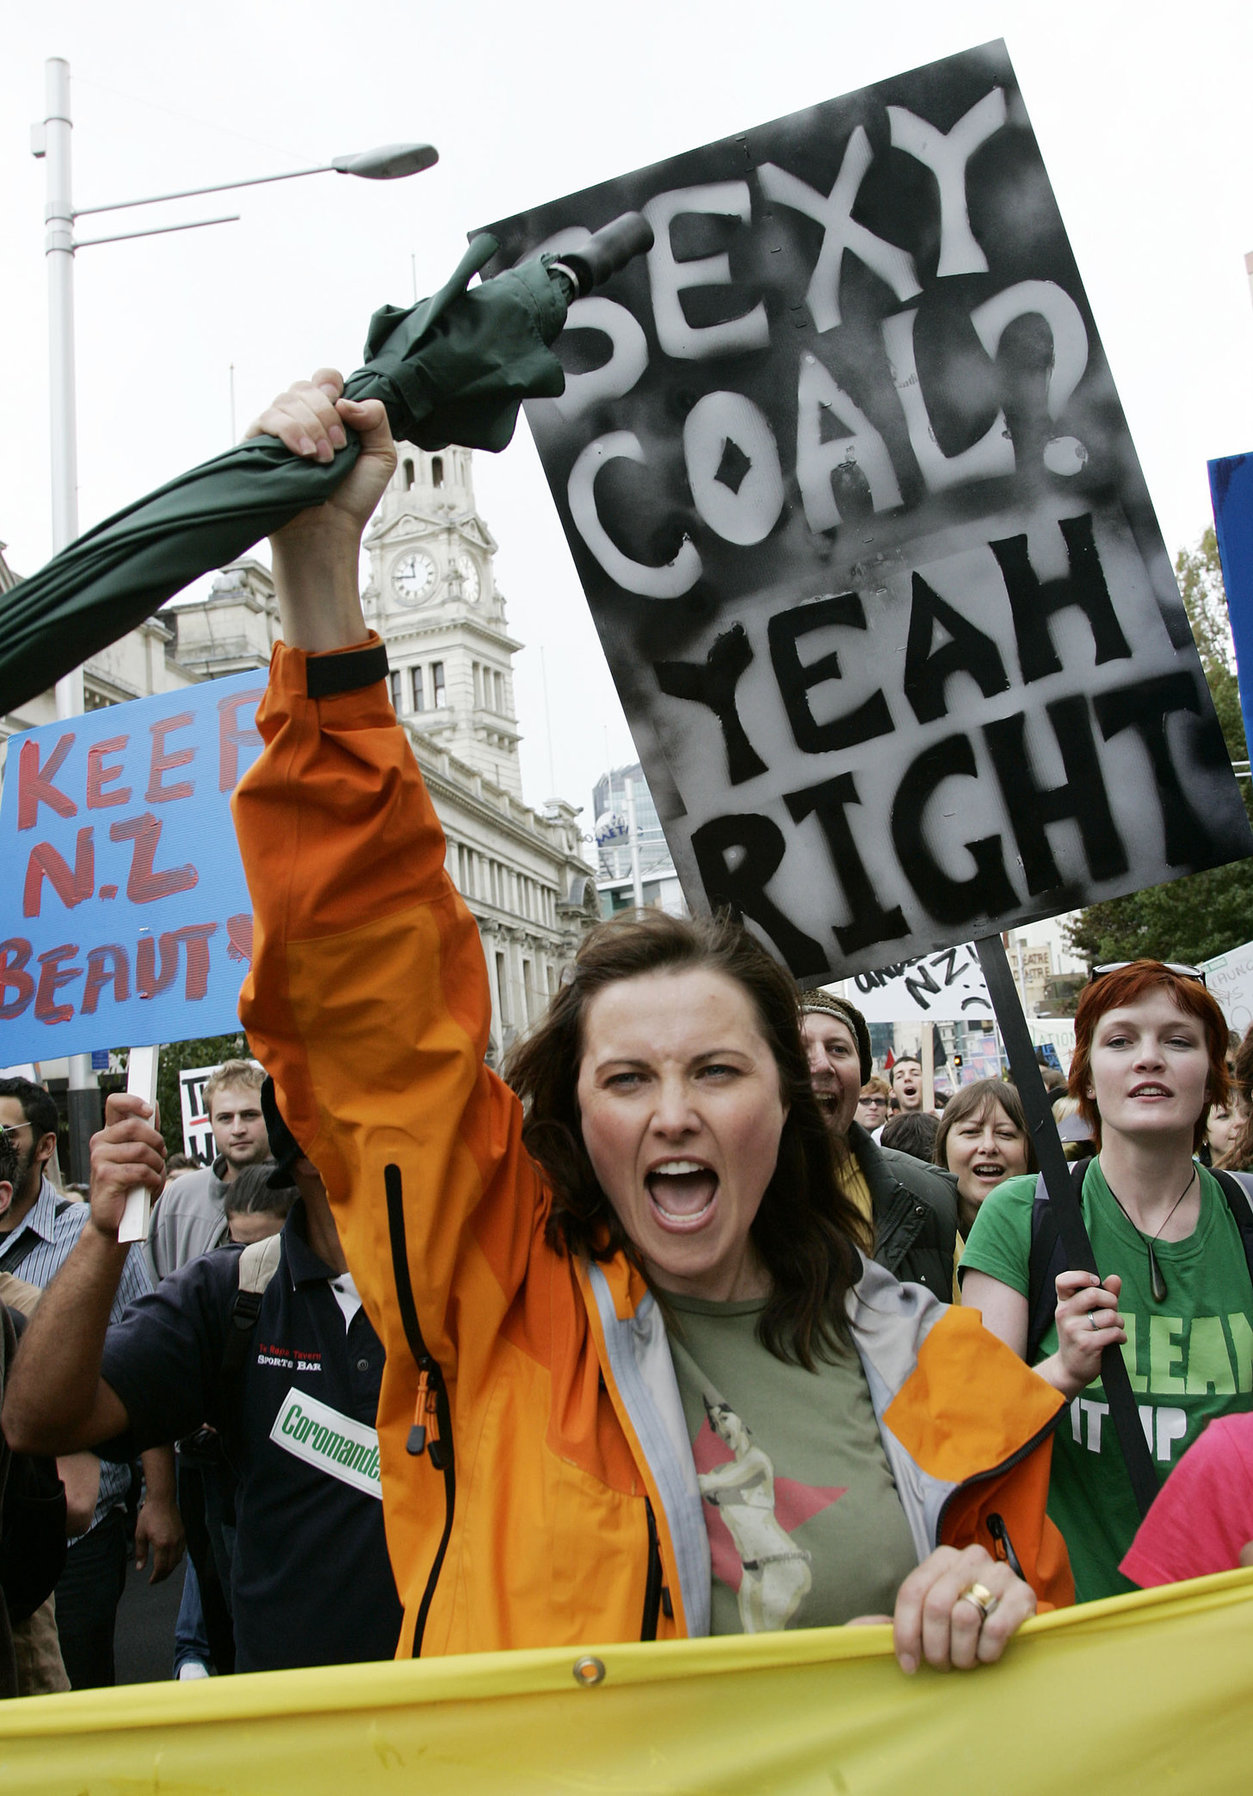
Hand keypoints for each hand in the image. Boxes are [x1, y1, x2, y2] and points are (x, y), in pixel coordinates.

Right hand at [88, 1093, 166, 1241]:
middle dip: (156, 1142)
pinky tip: (149, 1186)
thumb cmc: (130, 1186)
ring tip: (154, 1176)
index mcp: (108, 1134)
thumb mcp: (140, 1156)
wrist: (116, 1221)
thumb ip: (146, 1132)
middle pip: (135, 1127)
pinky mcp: (105, 1176)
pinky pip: (140, 1170)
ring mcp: (99, 1159)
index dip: (133, 1101)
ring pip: (141, 1150)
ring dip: (157, 1165)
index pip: (115, 1103)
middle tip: (160, 1156)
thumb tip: (153, 1105)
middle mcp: (100, 1143)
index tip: (149, 1110)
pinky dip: (153, 1180)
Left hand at [134, 1494, 184, 1583]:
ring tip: (162, 1571)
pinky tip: (169, 1558)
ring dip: (170, 1568)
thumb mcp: (140, 1534)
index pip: (161, 1567)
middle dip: (163, 1575)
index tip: (151, 1581)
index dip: (156, 1577)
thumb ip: (141, 1553)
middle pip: (171, 1566)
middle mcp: (173, 1543)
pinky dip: (176, 1558)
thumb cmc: (149, 1514)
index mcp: (162, 1544)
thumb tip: (141, 1568)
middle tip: (156, 1579)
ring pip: (178, 1560)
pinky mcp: (183, 1533)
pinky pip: (182, 1551)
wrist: (162, 1499)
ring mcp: (180, 1538)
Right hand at [246, 368, 396, 549]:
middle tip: (338, 449)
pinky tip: (304, 453)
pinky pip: (267, 419)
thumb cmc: (352, 499)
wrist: (327, 531)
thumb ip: (377, 418)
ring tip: (323, 459)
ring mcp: (278, 432)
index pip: (324, 379)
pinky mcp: (257, 445)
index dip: (333, 387)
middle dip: (326, 415)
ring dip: (311, 426)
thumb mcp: (381, 456)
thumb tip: (346, 400)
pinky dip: (289, 431)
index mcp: (328, 416)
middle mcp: (300, 419)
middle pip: (305, 387)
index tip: (345, 414)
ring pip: (286, 400)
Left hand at [889, 1544, 1035, 1673]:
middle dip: (934, 1647)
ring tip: (965, 1660)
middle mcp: (970, 1558)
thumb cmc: (969, 1614)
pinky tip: (986, 1654)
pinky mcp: (1024, 1595)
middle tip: (941, 1665)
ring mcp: (999, 1573)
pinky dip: (986, 1652)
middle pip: (935, 1606)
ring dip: (961, 1653)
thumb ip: (908, 1615)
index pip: (912, 1591)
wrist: (1018, 1612)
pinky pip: (995, 1630)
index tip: (908, 1664)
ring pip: (963, 1618)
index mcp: (942, 1557)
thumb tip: (868, 1630)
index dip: (905, 1632)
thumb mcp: (937, 1605)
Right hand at [1051, 1269, 1124, 1394]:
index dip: (1081, 1276)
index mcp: (1063, 1303)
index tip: (1095, 1282)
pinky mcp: (1086, 1344)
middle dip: (1112, 1301)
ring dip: (1119, 1322)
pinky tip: (1117, 1340)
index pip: (1063, 1280)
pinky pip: (1113, 1332)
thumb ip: (1103, 1294)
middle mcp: (1064, 1314)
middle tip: (1113, 1309)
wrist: (1070, 1368)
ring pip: (1109, 1315)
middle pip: (1093, 1294)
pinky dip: (1120, 1336)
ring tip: (1115, 1328)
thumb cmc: (1081, 1336)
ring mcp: (1074, 1329)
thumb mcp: (1086, 1313)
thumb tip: (1115, 1278)